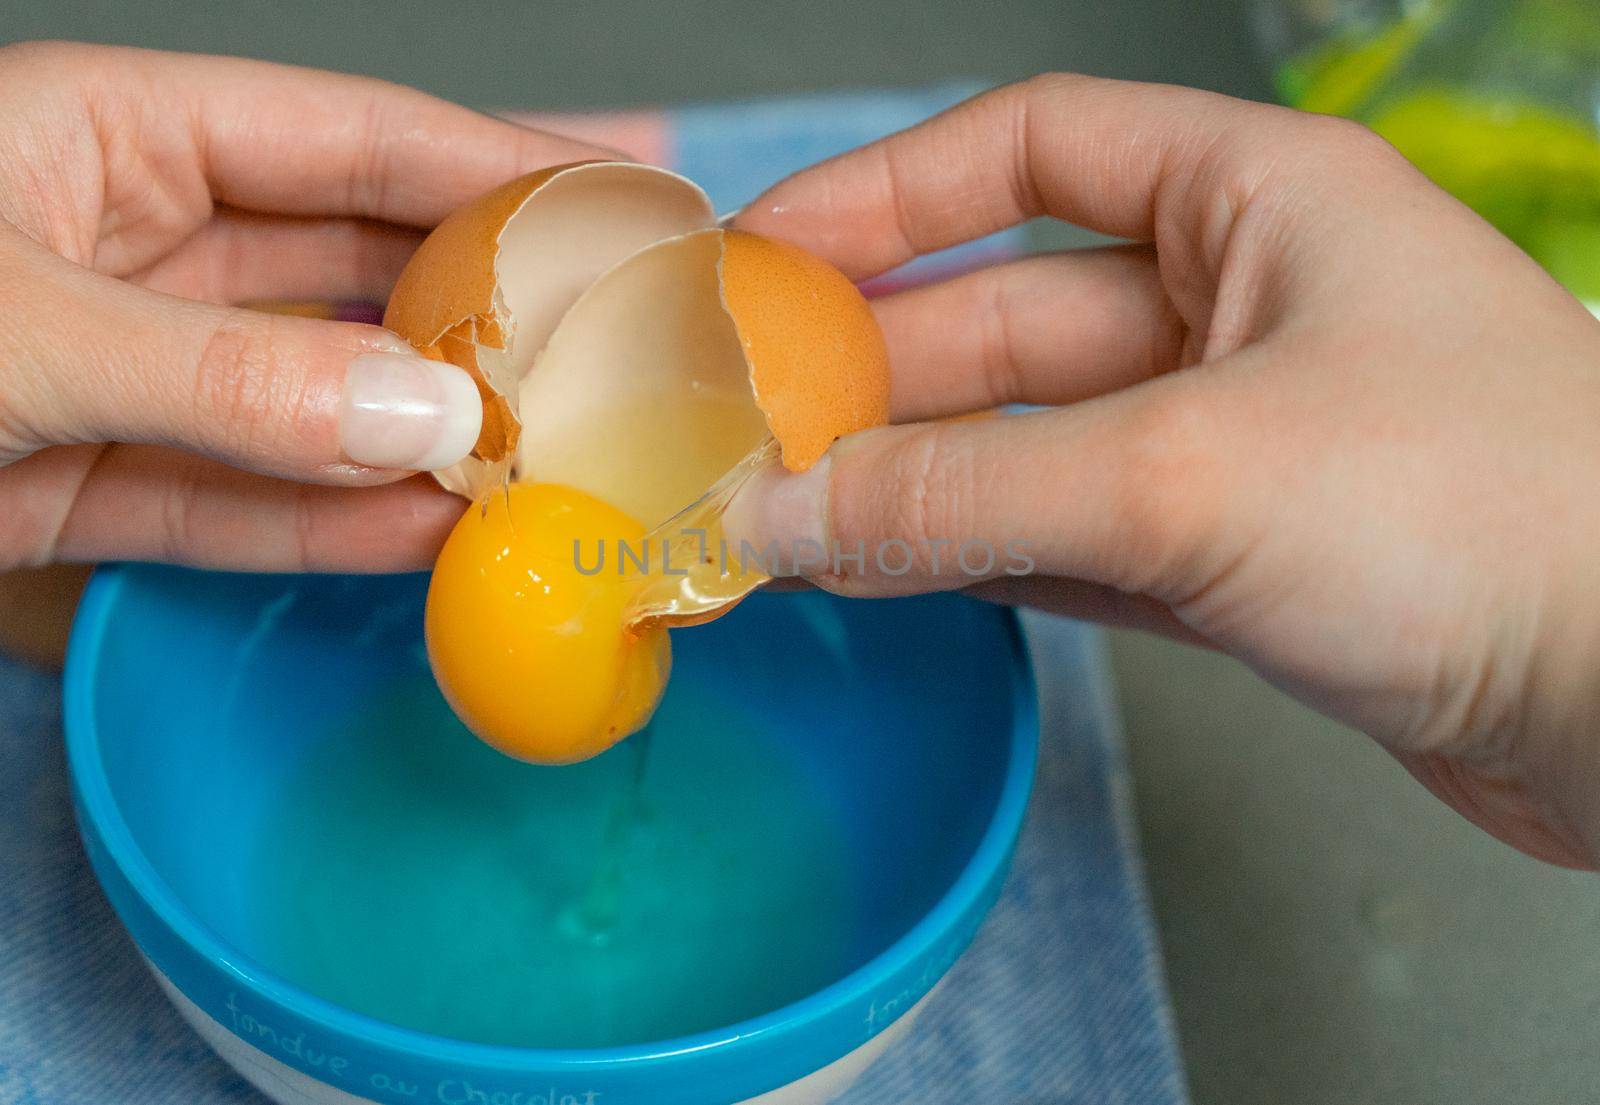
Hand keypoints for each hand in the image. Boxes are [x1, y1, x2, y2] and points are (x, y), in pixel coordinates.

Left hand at [0, 42, 609, 571]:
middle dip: (477, 316)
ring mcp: (114, 374)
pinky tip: (431, 536)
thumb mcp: (20, 333)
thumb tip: (422, 416)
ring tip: (540, 465)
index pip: (349, 138)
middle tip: (603, 353)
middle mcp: (125, 244)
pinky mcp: (84, 489)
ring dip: (417, 445)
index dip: (491, 166)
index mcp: (106, 135)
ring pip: (306, 405)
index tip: (613, 204)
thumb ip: (225, 377)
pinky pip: (235, 506)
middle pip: (349, 271)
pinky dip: (329, 528)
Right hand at [728, 75, 1599, 867]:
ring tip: (788, 514)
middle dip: (876, 371)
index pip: (1035, 145)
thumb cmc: (1491, 519)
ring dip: (911, 478)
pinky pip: (1069, 534)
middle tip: (750, 428)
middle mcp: (1244, 307)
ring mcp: (1239, 438)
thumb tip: (787, 514)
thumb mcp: (1189, 474)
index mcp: (1256, 203)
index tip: (772, 250)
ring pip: (1031, 439)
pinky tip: (890, 574)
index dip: (890, 189)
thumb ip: (968, 492)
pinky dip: (978, 554)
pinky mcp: (1240, 556)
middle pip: (1010, 311)